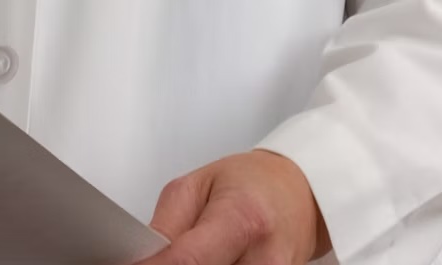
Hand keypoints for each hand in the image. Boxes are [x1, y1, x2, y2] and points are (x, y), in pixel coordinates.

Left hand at [148, 150, 328, 264]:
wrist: (302, 194)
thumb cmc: (254, 183)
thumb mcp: (198, 184)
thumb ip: (165, 226)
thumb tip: (138, 261)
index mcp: (242, 218)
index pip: (186, 263)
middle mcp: (264, 260)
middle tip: (168, 255)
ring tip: (200, 254)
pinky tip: (215, 262)